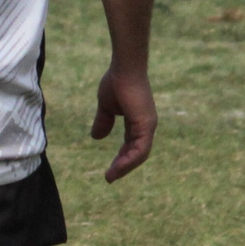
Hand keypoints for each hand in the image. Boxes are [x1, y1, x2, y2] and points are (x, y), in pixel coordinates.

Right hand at [90, 66, 156, 182]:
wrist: (124, 69)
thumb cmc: (116, 82)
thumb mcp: (106, 107)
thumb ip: (103, 121)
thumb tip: (96, 137)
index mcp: (138, 122)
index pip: (132, 145)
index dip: (121, 157)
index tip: (110, 169)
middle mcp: (146, 126)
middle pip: (137, 153)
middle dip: (123, 165)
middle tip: (110, 176)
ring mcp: (148, 125)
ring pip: (139, 154)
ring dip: (125, 166)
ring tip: (111, 176)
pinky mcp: (146, 125)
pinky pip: (140, 149)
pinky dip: (129, 160)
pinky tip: (118, 167)